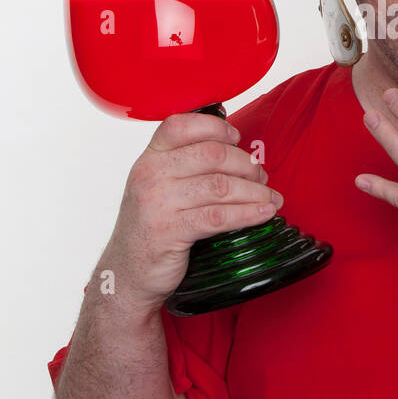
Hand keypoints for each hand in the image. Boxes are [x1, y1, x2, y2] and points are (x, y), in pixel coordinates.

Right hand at [98, 110, 283, 314]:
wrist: (127, 273)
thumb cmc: (151, 227)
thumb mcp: (157, 186)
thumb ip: (184, 164)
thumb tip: (233, 145)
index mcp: (149, 157)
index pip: (181, 125)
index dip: (215, 127)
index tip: (237, 137)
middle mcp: (150, 174)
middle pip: (212, 154)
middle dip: (246, 165)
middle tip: (262, 178)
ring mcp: (158, 203)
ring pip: (220, 186)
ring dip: (254, 192)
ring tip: (270, 199)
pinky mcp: (170, 231)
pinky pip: (218, 217)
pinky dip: (247, 214)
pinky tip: (264, 214)